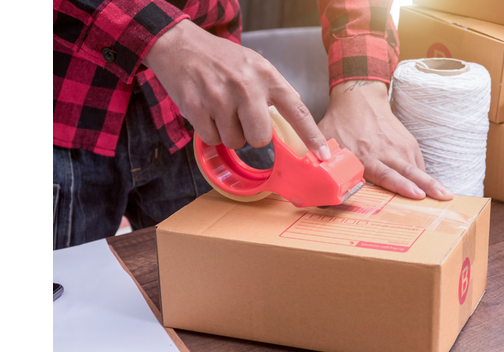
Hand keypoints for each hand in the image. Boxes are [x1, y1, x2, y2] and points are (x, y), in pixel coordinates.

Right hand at [142, 19, 329, 159]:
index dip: (311, 136)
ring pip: (235, 142)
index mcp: (266, 76)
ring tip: (221, 109)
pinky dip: (209, 131)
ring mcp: (220, 98)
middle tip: (241, 118)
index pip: (296, 110)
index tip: (323, 154)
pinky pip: (212, 139)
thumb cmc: (222, 59)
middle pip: (260, 139)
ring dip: (228, 133)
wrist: (180, 45)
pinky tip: (206, 111)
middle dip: (252, 135)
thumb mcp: (256, 65)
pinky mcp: (197, 108)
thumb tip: (295, 119)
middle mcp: (246, 86)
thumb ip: (275, 91)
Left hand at [318, 80, 452, 199]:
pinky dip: (425, 175)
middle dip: (428, 185)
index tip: (416, 194)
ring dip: (432, 182)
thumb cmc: (341, 123)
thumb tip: (311, 187)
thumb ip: (320, 164)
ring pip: (418, 168)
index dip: (402, 185)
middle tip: (445, 197)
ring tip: (446, 195)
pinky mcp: (408, 142)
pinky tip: (432, 187)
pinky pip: (418, 162)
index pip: (387, 174)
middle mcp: (387, 151)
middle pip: (410, 172)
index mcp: (367, 155)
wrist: (360, 97)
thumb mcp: (326, 141)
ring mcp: (400, 146)